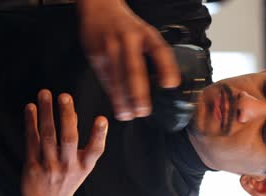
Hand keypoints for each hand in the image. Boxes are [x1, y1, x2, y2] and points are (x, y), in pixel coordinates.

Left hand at [21, 89, 107, 195]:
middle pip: (69, 138)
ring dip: (46, 113)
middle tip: (65, 96)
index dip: (99, 134)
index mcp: (84, 166)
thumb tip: (72, 113)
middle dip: (66, 116)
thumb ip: (79, 142)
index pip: (95, 150)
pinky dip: (30, 123)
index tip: (101, 119)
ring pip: (48, 136)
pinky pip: (31, 141)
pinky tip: (30, 108)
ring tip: (45, 94)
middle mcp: (68, 166)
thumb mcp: (80, 166)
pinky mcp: (32, 166)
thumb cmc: (66, 180)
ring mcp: (49, 167)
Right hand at [78, 0, 180, 120]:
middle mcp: (128, 39)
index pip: (159, 50)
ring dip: (122, 99)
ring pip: (117, 77)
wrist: (99, 7)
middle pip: (134, 68)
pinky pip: (105, 78)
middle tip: (143, 110)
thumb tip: (167, 84)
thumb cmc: (127, 26)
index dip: (166, 68)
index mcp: (146, 34)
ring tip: (129, 115)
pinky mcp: (95, 54)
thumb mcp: (146, 34)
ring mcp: (110, 47)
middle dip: (138, 92)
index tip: (171, 84)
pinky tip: (117, 106)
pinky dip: (112, 94)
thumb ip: (155, 54)